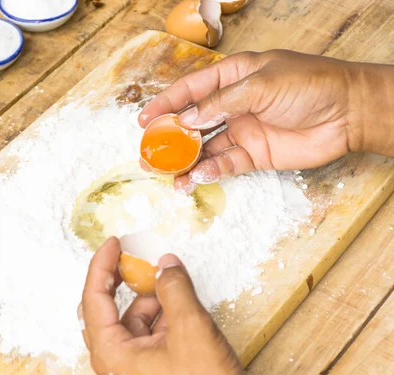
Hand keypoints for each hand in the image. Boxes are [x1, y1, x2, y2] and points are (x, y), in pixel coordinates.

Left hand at [80, 237, 245, 374]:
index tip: (113, 243)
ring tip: (166, 279)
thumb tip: (165, 263)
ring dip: (147, 298)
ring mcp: (129, 369)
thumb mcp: (191, 329)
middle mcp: (113, 363)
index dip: (101, 266)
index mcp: (111, 354)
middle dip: (120, 280)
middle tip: (132, 255)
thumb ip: (174, 289)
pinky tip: (175, 304)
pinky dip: (158, 316)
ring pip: (129, 321)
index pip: (93, 299)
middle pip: (105, 309)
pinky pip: (144, 335)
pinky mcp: (145, 373)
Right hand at [138, 50, 393, 191]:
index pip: (191, 89)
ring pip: (206, 147)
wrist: (349, 113)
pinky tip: (196, 177)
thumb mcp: (261, 85)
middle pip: (193, 121)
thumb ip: (221, 103)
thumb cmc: (310, 85)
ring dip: (187, 160)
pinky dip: (210, 171)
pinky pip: (226, 164)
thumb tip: (187, 121)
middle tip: (151, 154)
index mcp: (232, 77)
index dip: (166, 103)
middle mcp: (233, 104)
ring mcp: (243, 130)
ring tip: (169, 175)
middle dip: (171, 137)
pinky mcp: (254, 154)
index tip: (144, 120)